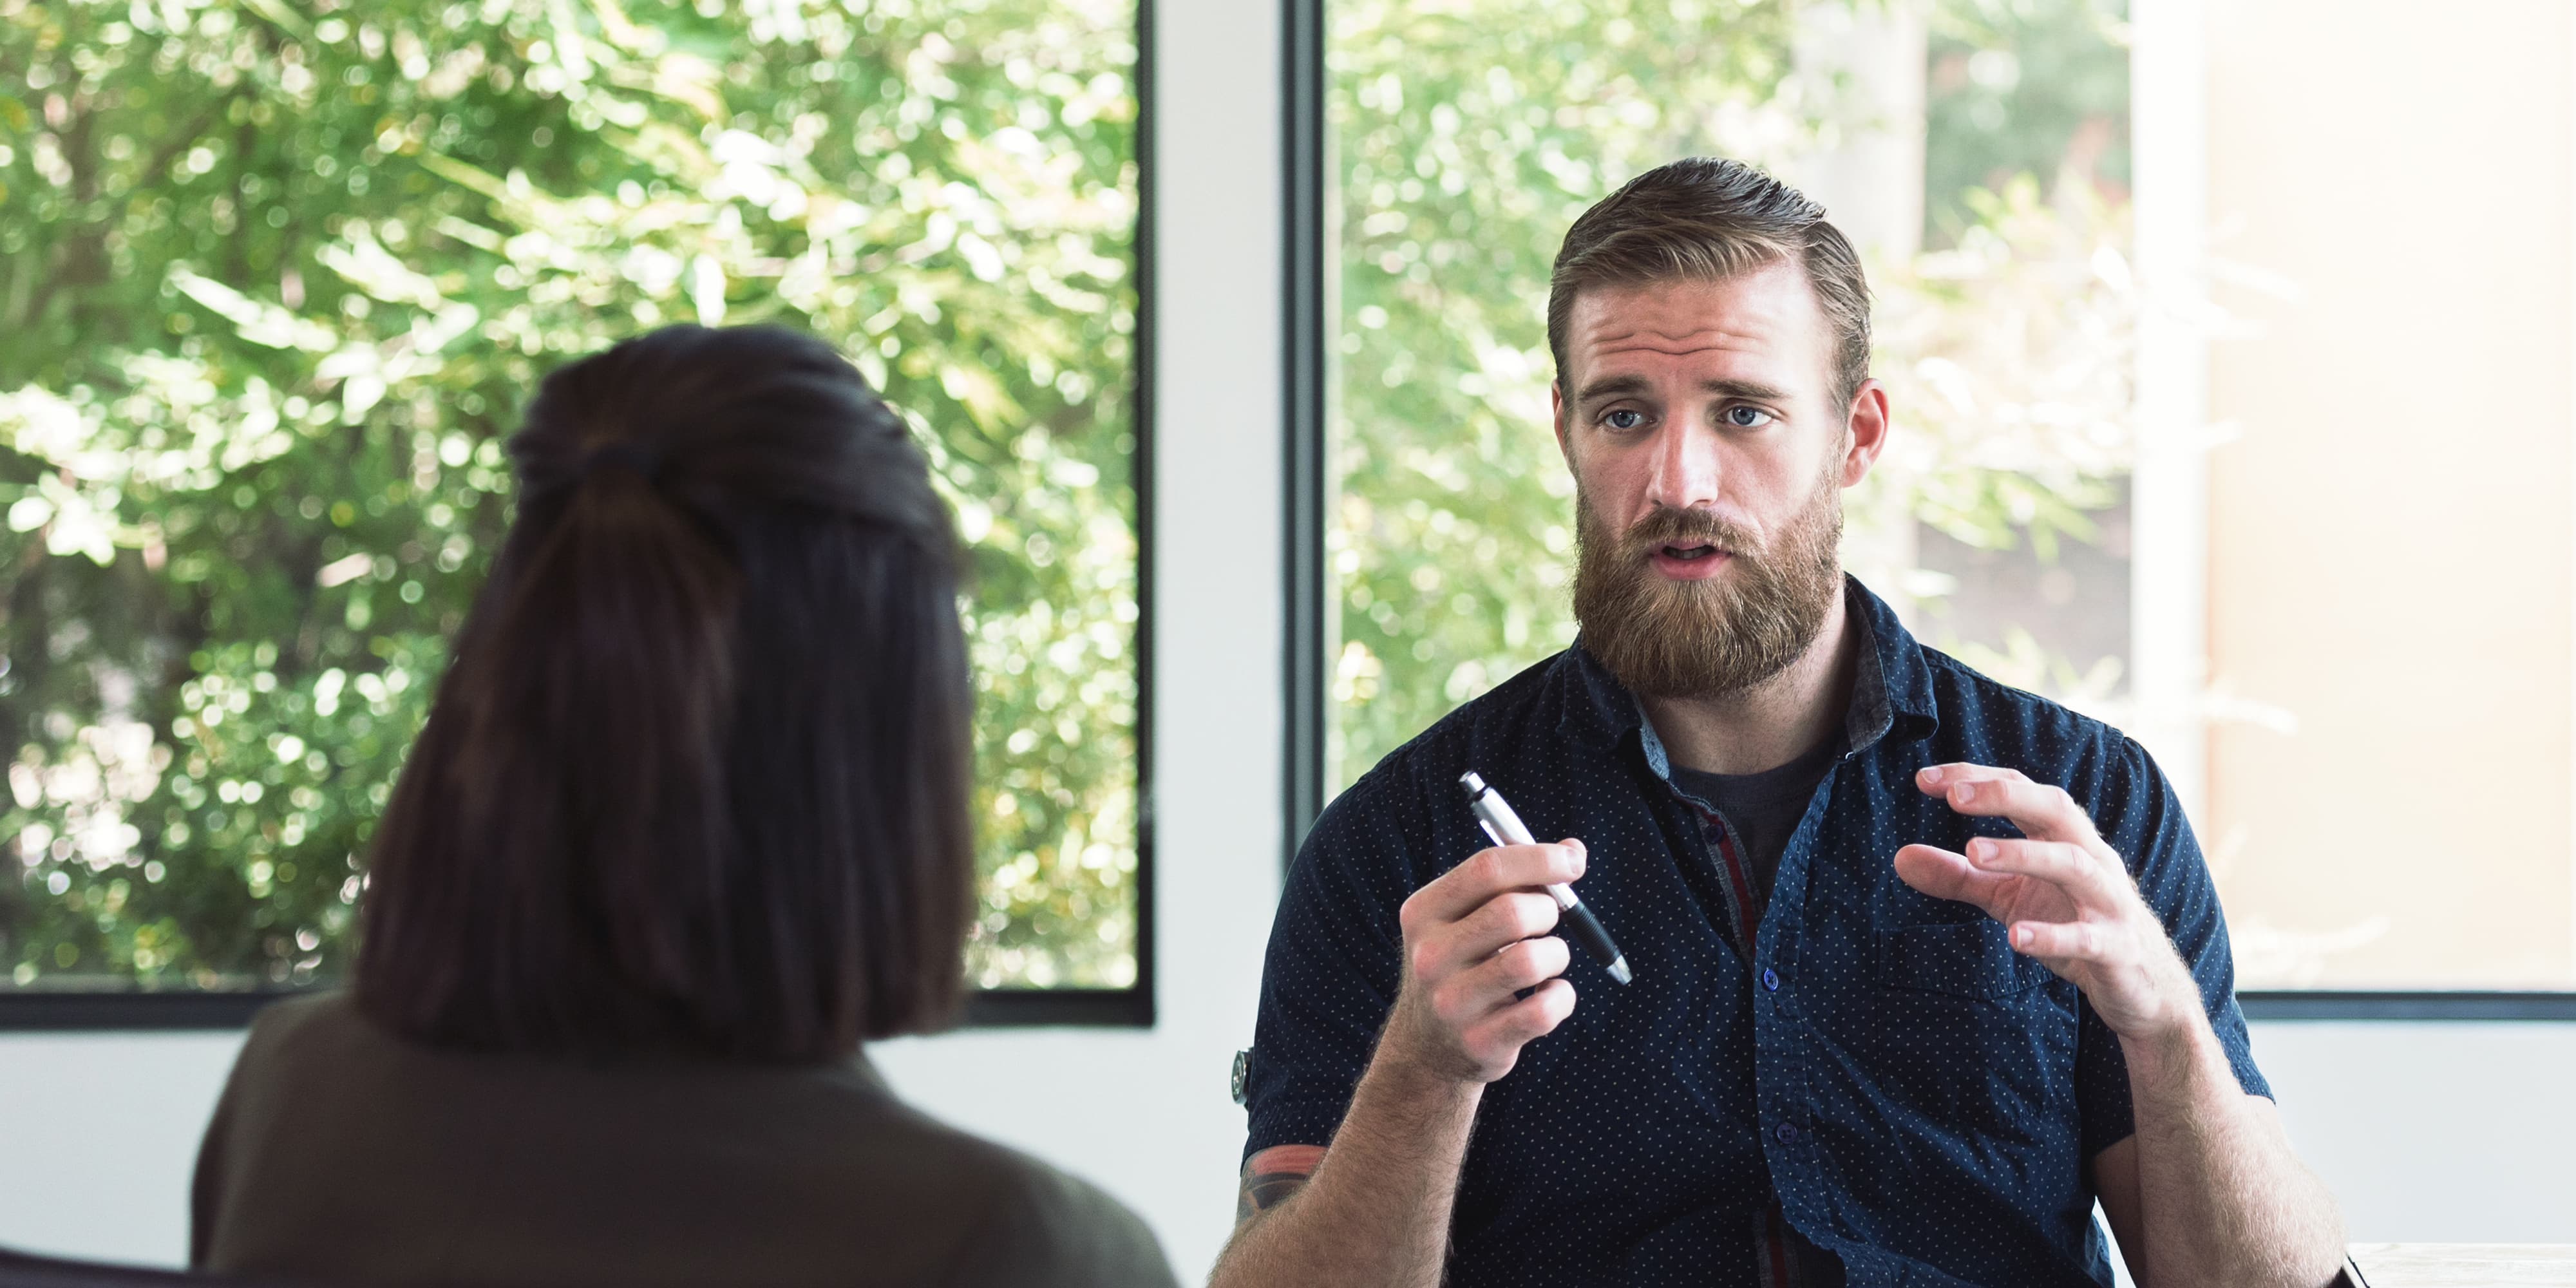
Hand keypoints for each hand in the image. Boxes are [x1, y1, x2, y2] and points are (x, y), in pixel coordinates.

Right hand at [1380, 839, 1583, 1083]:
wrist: (1428, 1047)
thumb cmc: (1462, 966)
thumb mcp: (1466, 918)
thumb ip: (1514, 879)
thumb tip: (1573, 850)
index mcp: (1424, 912)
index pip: (1487, 869)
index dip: (1539, 859)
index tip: (1573, 861)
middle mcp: (1430, 956)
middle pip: (1513, 912)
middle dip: (1548, 911)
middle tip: (1547, 922)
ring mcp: (1452, 1003)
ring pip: (1532, 961)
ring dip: (1557, 955)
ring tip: (1547, 962)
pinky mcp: (1480, 1043)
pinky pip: (1545, 1010)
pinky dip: (1562, 997)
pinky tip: (1548, 996)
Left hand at [1891, 764, 2200, 1041]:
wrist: (2144, 989)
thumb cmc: (2073, 925)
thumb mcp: (2009, 898)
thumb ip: (1959, 877)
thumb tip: (1899, 858)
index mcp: (2064, 840)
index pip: (2023, 792)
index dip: (1977, 778)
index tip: (1925, 779)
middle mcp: (2092, 860)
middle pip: (2056, 810)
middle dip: (2006, 796)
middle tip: (1954, 796)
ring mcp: (2109, 903)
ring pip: (2075, 865)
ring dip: (2024, 854)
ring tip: (1973, 852)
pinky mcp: (2118, 949)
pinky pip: (2088, 938)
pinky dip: (2053, 936)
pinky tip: (2015, 936)